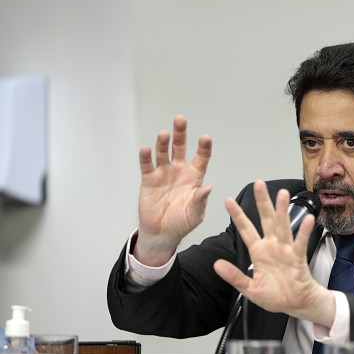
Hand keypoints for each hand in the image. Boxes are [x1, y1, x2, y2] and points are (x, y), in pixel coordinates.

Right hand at [134, 115, 212, 265]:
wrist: (162, 233)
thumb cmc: (182, 222)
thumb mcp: (195, 214)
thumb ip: (200, 200)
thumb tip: (208, 188)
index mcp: (194, 177)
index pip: (201, 158)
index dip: (203, 147)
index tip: (205, 138)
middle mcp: (179, 171)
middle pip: (180, 147)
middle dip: (180, 133)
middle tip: (180, 119)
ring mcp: (163, 173)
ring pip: (163, 152)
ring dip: (163, 142)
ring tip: (164, 134)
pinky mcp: (149, 179)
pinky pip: (147, 165)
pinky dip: (146, 157)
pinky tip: (146, 149)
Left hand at [213, 181, 335, 327]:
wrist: (295, 304)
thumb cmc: (274, 295)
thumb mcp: (249, 288)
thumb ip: (234, 276)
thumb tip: (216, 265)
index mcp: (258, 251)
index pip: (245, 229)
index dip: (237, 215)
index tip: (227, 200)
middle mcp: (272, 245)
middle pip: (266, 219)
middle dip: (262, 202)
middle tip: (259, 183)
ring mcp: (285, 250)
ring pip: (283, 226)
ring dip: (282, 210)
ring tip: (282, 193)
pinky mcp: (298, 257)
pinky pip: (300, 243)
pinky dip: (304, 231)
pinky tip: (308, 218)